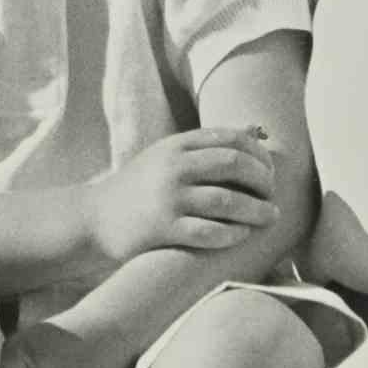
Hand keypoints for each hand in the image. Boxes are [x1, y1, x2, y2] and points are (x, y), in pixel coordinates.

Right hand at [86, 126, 277, 264]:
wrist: (94, 218)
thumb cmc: (139, 188)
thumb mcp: (165, 156)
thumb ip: (202, 146)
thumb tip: (253, 132)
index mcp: (177, 145)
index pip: (231, 139)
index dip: (259, 154)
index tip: (270, 170)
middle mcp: (174, 166)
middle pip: (234, 164)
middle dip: (263, 180)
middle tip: (272, 194)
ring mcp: (169, 198)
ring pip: (228, 200)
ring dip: (257, 210)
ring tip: (270, 217)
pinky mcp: (164, 229)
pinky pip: (210, 232)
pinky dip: (233, 233)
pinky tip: (242, 235)